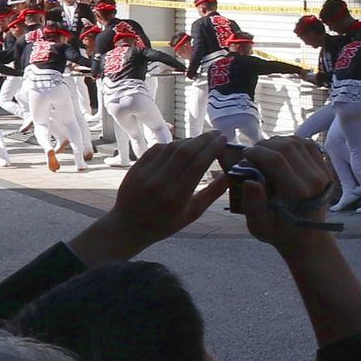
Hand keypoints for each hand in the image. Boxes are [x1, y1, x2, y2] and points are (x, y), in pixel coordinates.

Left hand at [69, 132, 229, 264]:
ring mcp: (145, 175)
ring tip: (201, 140)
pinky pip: (157, 149)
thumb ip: (212, 193)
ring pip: (171, 148)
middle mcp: (159, 184)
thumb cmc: (165, 223)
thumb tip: (231, 174)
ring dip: (189, 140)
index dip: (213, 148)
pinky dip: (172, 144)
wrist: (128, 227)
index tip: (224, 139)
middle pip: (185, 152)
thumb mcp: (192, 214)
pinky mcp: (136, 169)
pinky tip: (182, 145)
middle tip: (216, 133)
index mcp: (176, 198)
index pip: (198, 164)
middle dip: (204, 139)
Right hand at [227, 135, 338, 252]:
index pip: (277, 160)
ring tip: (264, 150)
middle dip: (265, 144)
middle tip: (252, 152)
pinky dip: (292, 142)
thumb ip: (252, 205)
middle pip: (288, 147)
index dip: (258, 152)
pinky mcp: (326, 169)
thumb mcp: (259, 227)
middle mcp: (314, 180)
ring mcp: (323, 173)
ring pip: (299, 143)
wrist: (308, 238)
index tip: (244, 154)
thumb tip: (249, 181)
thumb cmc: (279, 233)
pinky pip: (309, 146)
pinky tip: (280, 149)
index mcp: (298, 194)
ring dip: (278, 141)